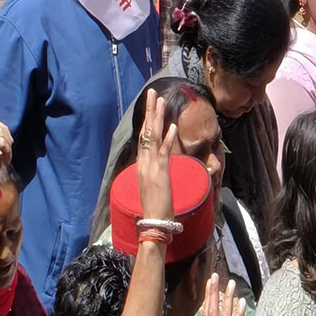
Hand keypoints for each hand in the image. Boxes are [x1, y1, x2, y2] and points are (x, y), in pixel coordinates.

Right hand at [134, 89, 177, 222]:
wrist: (153, 221)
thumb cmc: (155, 205)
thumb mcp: (152, 184)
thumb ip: (154, 171)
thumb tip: (159, 161)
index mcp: (142, 165)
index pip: (144, 138)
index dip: (147, 120)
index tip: (151, 106)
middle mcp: (143, 163)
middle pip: (145, 132)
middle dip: (149, 112)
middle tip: (152, 94)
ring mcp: (150, 167)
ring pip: (152, 137)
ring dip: (157, 118)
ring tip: (160, 101)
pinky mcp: (160, 173)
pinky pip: (164, 153)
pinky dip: (168, 139)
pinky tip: (172, 127)